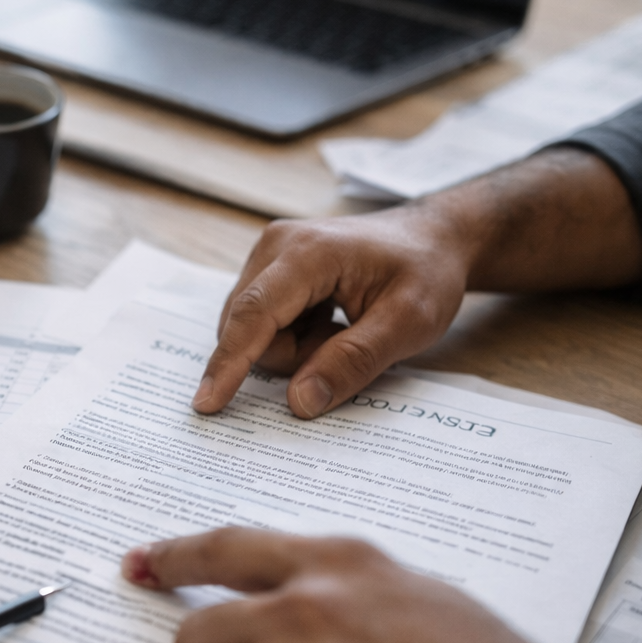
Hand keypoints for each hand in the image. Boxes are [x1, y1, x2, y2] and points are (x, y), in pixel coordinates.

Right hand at [192, 208, 470, 417]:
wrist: (434, 237)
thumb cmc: (426, 272)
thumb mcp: (409, 323)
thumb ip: (353, 362)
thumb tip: (298, 402)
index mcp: (309, 253)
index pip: (254, 314)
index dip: (229, 363)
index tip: (207, 404)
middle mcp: (276, 246)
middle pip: (249, 329)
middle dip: (291, 356)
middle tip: (344, 343)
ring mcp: (268, 254)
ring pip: (251, 330)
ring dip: (294, 347)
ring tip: (339, 328)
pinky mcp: (269, 268)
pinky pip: (261, 323)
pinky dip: (292, 336)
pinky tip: (326, 320)